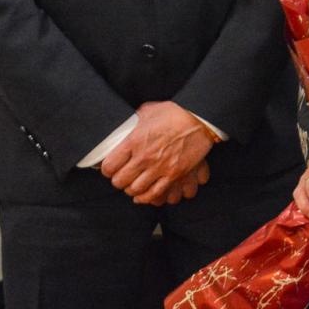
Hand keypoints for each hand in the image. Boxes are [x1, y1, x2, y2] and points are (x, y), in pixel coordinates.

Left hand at [101, 101, 215, 203]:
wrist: (200, 120)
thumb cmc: (176, 112)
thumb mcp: (149, 111)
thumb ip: (135, 120)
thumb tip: (128, 123)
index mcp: (134, 141)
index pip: (109, 166)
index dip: (108, 169)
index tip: (111, 168)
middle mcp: (144, 157)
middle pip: (120, 181)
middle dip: (119, 181)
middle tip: (122, 178)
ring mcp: (159, 167)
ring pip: (136, 190)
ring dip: (132, 190)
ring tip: (133, 186)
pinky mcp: (174, 174)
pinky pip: (154, 194)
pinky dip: (147, 198)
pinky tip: (144, 195)